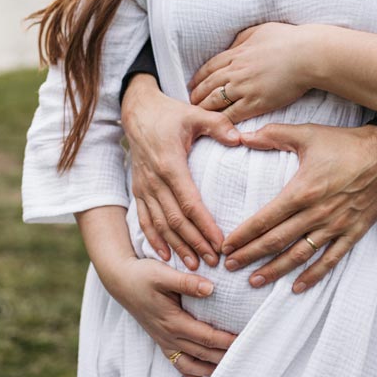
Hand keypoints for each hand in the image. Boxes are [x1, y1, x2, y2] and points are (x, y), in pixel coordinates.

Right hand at [105, 257, 237, 376]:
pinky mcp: (162, 339)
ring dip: (212, 368)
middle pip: (204, 353)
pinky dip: (192, 374)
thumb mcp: (162, 274)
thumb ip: (187, 282)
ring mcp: (165, 340)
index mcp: (173, 321)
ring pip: (192, 363)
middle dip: (226, 356)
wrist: (120, 281)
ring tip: (232, 370)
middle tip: (249, 356)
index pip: (207, 337)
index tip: (248, 339)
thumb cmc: (142, 275)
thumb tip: (212, 289)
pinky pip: (178, 363)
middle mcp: (169, 336)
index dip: (227, 341)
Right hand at [121, 75, 240, 269]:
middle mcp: (154, 180)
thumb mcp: (195, 113)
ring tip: (195, 266)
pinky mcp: (138, 190)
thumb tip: (239, 139)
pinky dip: (154, 240)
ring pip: (160, 224)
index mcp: (170, 164)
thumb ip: (218, 125)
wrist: (137, 110)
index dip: (205, 225)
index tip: (220, 242)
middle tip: (214, 262)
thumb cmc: (170, 113)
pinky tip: (166, 256)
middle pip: (175, 220)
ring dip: (177, 246)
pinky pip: (144, 220)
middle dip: (195, 243)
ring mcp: (144, 187)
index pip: (189, 202)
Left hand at [189, 23, 310, 122]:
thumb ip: (242, 39)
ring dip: (204, 108)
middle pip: (208, 85)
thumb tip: (232, 46)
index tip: (192, 85)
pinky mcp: (256, 102)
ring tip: (199, 114)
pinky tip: (217, 124)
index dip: (198, 78)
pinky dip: (222, 119)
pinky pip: (233, 114)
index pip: (209, 68)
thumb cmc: (288, 40)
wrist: (307, 55)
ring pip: (216, 101)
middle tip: (190, 102)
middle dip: (196, 95)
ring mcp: (245, 88)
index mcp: (236, 53)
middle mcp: (236, 71)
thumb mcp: (259, 31)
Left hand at [220, 123, 376, 292]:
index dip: (243, 235)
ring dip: (275, 270)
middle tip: (230, 266)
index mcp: (302, 191)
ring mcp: (337, 226)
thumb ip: (272, 134)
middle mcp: (317, 213)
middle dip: (251, 255)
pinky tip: (297, 287)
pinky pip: (331, 259)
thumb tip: (241, 136)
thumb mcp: (307, 133)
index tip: (226, 246)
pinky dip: (314, 275)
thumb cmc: (345, 143)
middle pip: (277, 241)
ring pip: (300, 255)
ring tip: (255, 281)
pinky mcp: (354, 232)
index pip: (265, 219)